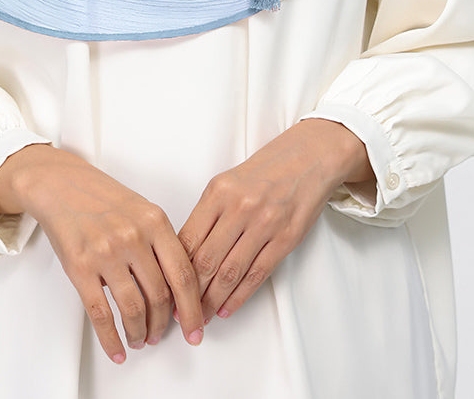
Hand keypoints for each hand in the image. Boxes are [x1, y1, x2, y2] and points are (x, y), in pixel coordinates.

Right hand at [0, 144, 204, 363]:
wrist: (60, 184)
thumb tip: (179, 290)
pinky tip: (117, 349)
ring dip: (140, 333)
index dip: (192, 309)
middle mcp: (133, 236)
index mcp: (155, 221)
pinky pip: (100, 314)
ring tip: (140, 339)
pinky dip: (111, 339)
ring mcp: (106, 252)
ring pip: (133, 308)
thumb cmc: (103, 199)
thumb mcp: (142, 210)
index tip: (195, 329)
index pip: (183, 274)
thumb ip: (161, 243)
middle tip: (161, 335)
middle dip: (163, 325)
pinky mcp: (80, 267)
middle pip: (160, 296)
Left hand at [178, 119, 372, 323]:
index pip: (188, 238)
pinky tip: (227, 308)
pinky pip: (257, 274)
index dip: (174, 269)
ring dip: (212, 301)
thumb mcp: (227, 182)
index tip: (166, 288)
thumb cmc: (264, 171)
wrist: (308, 157)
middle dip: (189, 293)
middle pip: (206, 260)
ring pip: (230, 272)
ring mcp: (264, 223)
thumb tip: (184, 253)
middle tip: (179, 313)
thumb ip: (207, 214)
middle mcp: (239, 207)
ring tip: (201, 317)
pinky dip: (240, 296)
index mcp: (218, 192)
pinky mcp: (286, 238)